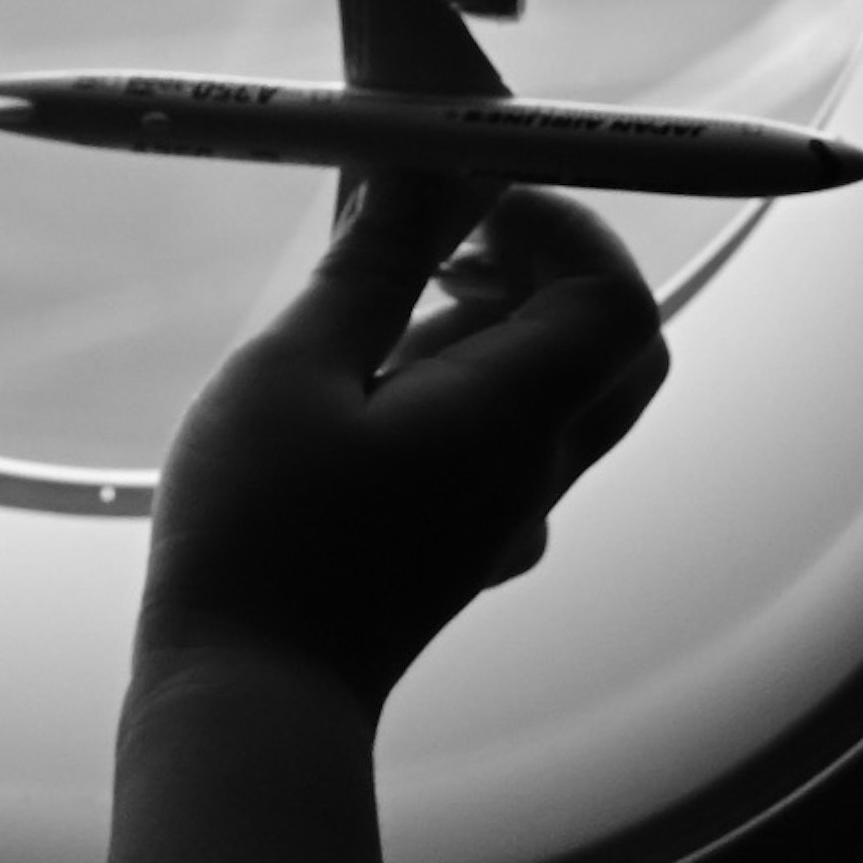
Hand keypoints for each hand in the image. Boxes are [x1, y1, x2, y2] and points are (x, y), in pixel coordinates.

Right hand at [133, 181, 669, 711]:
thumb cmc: (261, 534)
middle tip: (447, 239)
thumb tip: (425, 164)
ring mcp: (510, 513)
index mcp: (516, 417)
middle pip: (610, 340)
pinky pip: (511, 441)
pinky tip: (371, 392)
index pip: (611, 293)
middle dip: (543, 264)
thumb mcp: (296, 368)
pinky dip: (467, 385)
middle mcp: (537, 467)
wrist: (250, 699)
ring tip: (383, 314)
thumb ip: (374, 261)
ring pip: (560, 388)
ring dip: (498, 323)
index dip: (557, 221)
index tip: (465, 192)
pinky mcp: (470, 540)